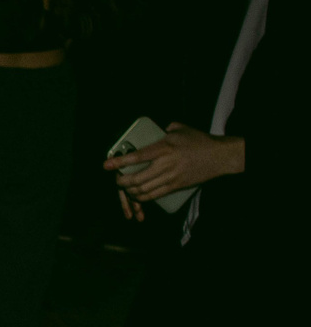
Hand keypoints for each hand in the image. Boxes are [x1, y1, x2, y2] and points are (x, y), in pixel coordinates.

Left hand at [104, 122, 243, 214]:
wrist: (219, 156)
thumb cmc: (199, 141)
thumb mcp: (180, 129)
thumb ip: (163, 129)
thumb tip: (154, 130)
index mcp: (164, 148)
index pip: (136, 157)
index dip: (119, 162)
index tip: (107, 165)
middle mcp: (165, 164)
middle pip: (136, 179)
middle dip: (121, 181)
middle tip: (117, 179)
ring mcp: (170, 177)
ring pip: (142, 190)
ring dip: (129, 191)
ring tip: (125, 187)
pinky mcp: (175, 186)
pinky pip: (153, 196)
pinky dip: (141, 197)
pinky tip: (136, 194)